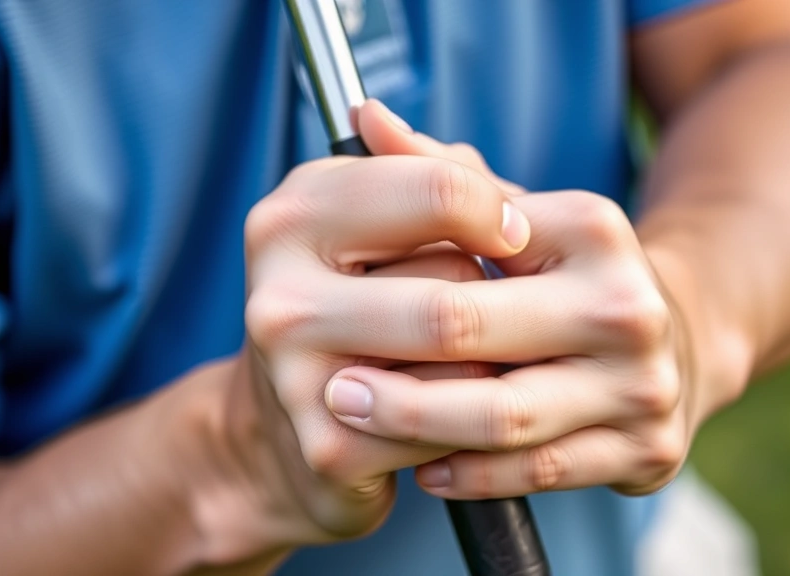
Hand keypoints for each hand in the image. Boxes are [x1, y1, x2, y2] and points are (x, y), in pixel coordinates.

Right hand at [213, 101, 531, 552]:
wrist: (284, 429)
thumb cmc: (361, 305)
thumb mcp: (380, 224)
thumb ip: (422, 171)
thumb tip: (380, 112)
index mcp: (293, 218)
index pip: (437, 187)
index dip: (495, 210)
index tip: (508, 234)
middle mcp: (281, 293)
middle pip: (455, 277)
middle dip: (491, 295)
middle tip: (479, 308)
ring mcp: (297, 375)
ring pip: (460, 354)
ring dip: (488, 360)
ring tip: (458, 361)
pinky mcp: (329, 446)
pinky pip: (450, 425)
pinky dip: (469, 420)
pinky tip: (442, 414)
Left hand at [321, 111, 713, 498]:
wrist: (672, 339)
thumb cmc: (565, 275)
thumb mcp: (516, 215)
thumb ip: (440, 172)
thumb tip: (364, 118)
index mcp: (593, 231)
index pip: (471, 249)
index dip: (395, 278)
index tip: (337, 302)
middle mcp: (627, 306)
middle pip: (476, 337)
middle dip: (393, 365)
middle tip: (332, 385)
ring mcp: (644, 384)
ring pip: (504, 418)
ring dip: (419, 424)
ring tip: (364, 422)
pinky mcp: (649, 449)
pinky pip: (538, 471)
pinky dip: (473, 474)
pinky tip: (425, 467)